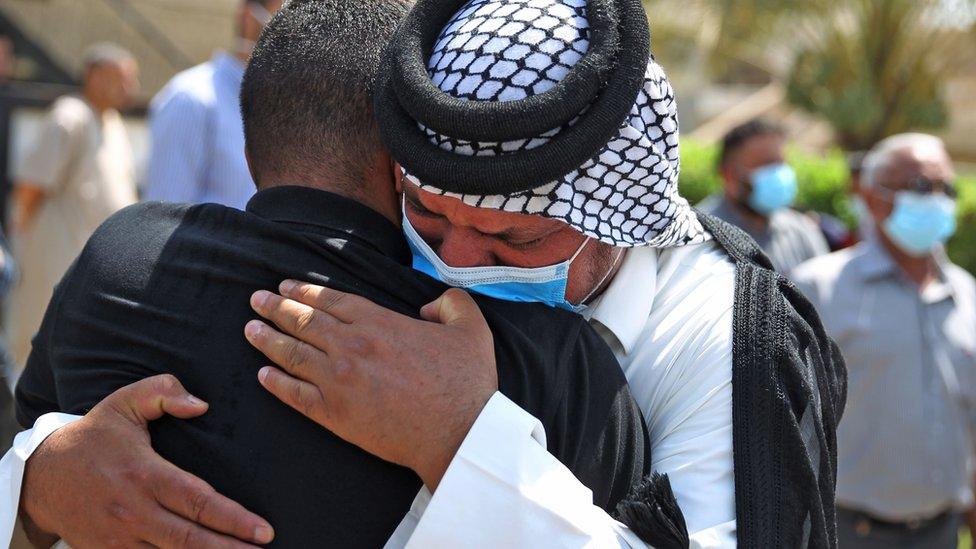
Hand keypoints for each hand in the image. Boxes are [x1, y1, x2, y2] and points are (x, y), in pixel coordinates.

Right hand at [22, 375, 273, 547]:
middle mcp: (134, 511)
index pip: (198, 502)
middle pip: (191, 539)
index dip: (234, 520)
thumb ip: (163, 392)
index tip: (264, 530)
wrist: (41, 477)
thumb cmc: (93, 437)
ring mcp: (120, 538)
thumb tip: (200, 404)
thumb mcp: (124, 403)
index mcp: (144, 475)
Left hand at [245, 281, 497, 489]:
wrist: (457, 433)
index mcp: (379, 322)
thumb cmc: (465, 382)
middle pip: (303, 321)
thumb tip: (427, 306)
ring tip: (249, 329)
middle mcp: (352, 346)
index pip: (330, 300)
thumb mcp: (471, 327)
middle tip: (256, 300)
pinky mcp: (335, 414)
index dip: (304, 290)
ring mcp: (339, 381)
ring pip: (293, 354)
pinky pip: (295, 395)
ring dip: (268, 339)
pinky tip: (263, 375)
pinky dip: (276, 383)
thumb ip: (450, 302)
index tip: (285, 285)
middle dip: (276, 307)